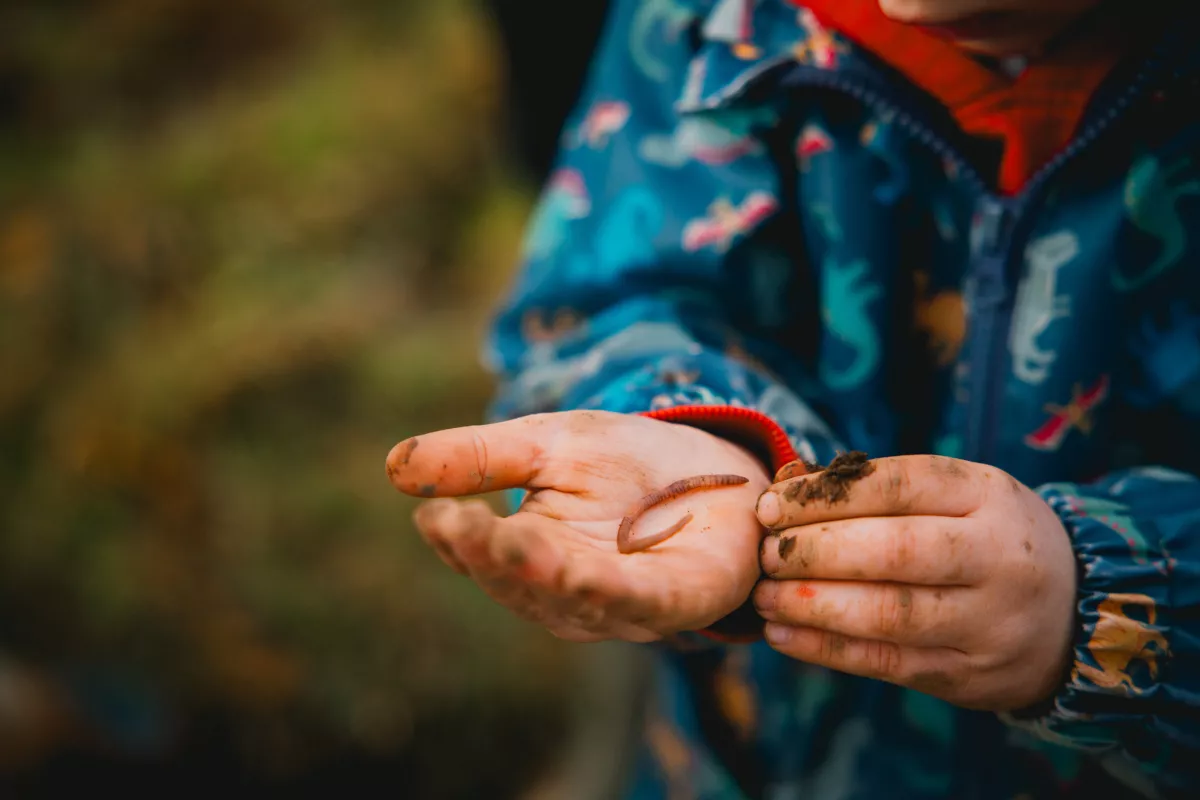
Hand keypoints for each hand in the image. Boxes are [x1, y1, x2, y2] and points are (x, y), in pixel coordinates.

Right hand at [385, 410, 769, 641]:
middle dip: (491, 554)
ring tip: (514, 544)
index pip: (478, 553)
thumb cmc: (629, 466)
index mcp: (527, 554)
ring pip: (570, 597)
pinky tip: (580, 571)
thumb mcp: (550, 444)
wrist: (721, 477)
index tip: (435, 512)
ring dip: (543, 574)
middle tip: (461, 523)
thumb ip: (482, 456)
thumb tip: (394, 466)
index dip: (457, 537)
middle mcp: (564, 591)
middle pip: (518, 580)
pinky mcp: (674, 603)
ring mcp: (618, 606)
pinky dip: (608, 591)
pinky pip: (636, 601)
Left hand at [752, 454, 1076, 710]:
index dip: (824, 497)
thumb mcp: (960, 495)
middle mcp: (996, 557)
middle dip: (813, 551)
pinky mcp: (969, 676)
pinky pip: (888, 664)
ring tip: (765, 596)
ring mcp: (988, 622)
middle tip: (763, 552)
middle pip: (894, 551)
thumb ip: (882, 492)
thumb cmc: (985, 537)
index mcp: (988, 496)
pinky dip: (826, 650)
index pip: (897, 486)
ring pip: (890, 614)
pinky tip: (782, 635)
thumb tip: (784, 489)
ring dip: (813, 605)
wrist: (1074, 614)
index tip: (770, 506)